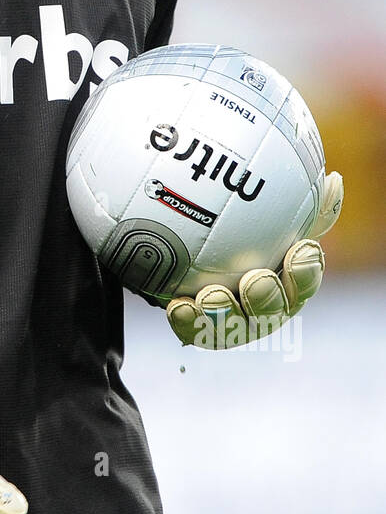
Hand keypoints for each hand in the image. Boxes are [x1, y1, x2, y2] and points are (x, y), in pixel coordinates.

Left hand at [165, 171, 343, 348]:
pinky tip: (179, 306)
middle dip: (267, 298)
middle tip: (256, 280)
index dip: (306, 270)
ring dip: (224, 313)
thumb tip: (334, 182)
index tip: (301, 249)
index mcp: (288, 284)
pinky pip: (194, 331)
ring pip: (233, 327)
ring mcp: (233, 323)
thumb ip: (304, 206)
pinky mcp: (199, 329)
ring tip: (211, 296)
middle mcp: (264, 308)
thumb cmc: (245, 230)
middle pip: (272, 312)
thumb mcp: (274, 214)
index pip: (305, 281)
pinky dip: (188, 320)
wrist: (191, 246)